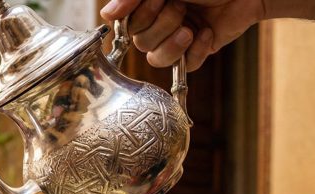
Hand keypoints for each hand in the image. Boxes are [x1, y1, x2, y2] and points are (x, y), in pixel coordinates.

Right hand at [100, 0, 265, 70]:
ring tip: (191, 28)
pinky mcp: (196, 52)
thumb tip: (107, 13)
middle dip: (162, 24)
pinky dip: (197, 51)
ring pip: (155, 59)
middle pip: (139, 42)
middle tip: (181, 6)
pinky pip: (184, 67)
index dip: (137, 17)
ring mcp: (175, 39)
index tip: (154, 0)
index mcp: (147, 4)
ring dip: (174, 43)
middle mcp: (157, 22)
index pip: (123, 23)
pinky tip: (208, 33)